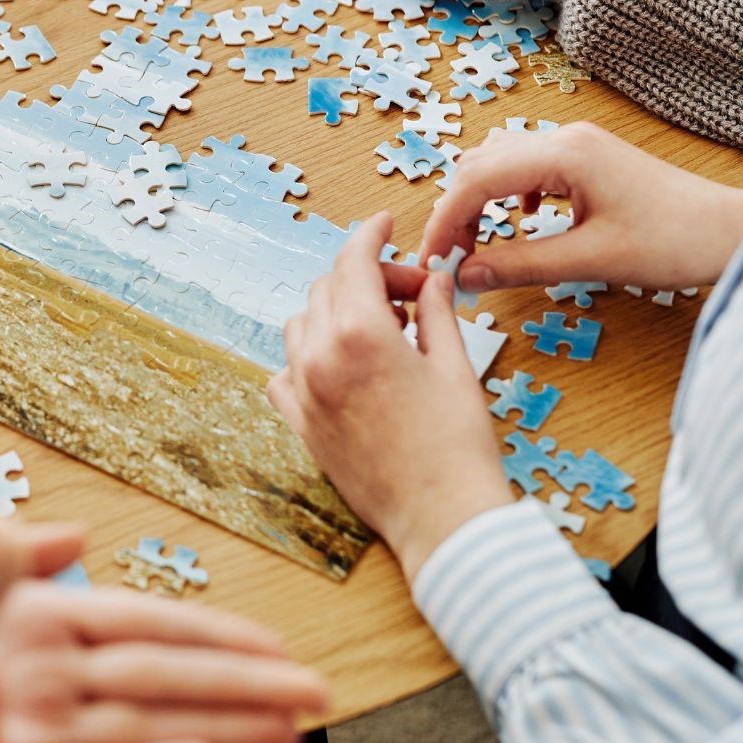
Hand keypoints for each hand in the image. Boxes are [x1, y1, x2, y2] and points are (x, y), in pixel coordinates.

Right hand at [0, 582, 327, 742]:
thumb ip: (36, 573)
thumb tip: (72, 537)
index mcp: (35, 613)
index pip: (148, 620)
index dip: (221, 634)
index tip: (281, 650)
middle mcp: (34, 662)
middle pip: (162, 671)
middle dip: (248, 682)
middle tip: (314, 691)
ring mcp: (27, 723)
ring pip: (147, 722)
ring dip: (226, 726)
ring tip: (289, 732)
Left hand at [267, 212, 510, 583]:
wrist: (443, 519)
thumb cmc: (458, 445)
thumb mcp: (454, 366)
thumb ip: (436, 313)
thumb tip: (433, 278)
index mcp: (360, 335)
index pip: (353, 261)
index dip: (370, 235)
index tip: (383, 224)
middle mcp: (320, 358)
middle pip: (328, 289)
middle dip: (367, 280)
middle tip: (410, 296)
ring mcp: (303, 393)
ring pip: (300, 325)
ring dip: (335, 314)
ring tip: (382, 332)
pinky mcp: (300, 425)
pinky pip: (284, 374)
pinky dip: (308, 358)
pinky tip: (345, 367)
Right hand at [421, 122, 742, 294]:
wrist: (729, 232)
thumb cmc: (675, 241)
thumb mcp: (591, 260)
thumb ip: (521, 265)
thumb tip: (464, 276)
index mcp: (564, 155)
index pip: (475, 180)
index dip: (444, 221)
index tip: (432, 259)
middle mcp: (564, 139)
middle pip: (479, 164)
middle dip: (454, 210)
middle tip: (450, 258)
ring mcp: (575, 145)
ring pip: (497, 160)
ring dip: (477, 199)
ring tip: (474, 242)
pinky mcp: (585, 159)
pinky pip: (523, 165)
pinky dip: (504, 194)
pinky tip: (519, 221)